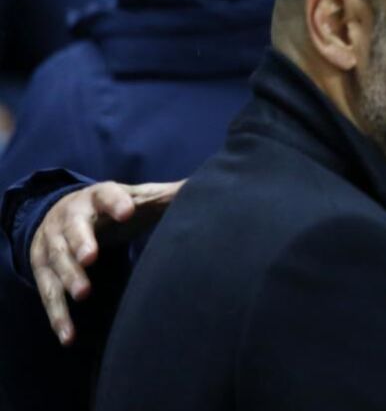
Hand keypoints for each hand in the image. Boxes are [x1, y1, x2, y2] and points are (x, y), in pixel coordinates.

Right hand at [29, 180, 183, 344]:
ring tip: (83, 294)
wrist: (60, 212)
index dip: (116, 202)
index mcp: (98, 197)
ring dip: (68, 277)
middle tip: (91, 258)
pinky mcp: (41, 268)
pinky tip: (69, 336)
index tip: (127, 211)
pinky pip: (47, 293)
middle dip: (81, 242)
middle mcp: (70, 217)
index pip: (107, 194)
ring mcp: (52, 243)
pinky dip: (57, 315)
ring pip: (57, 260)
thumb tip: (206, 188)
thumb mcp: (135, 198)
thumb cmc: (111, 208)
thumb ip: (166, 197)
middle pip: (74, 228)